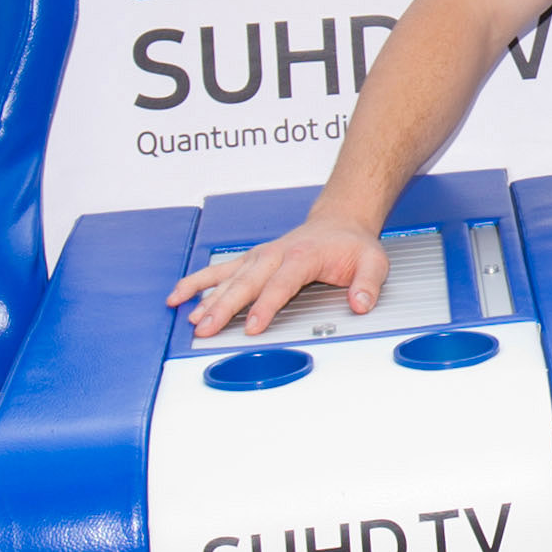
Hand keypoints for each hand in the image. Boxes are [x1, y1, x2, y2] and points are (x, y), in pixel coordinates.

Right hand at [169, 221, 385, 341]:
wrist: (338, 222)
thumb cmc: (352, 244)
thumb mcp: (373, 262)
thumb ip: (368, 284)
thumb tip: (360, 304)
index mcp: (303, 256)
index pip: (280, 284)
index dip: (265, 306)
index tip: (251, 327)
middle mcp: (275, 254)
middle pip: (245, 283)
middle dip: (223, 307)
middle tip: (205, 329)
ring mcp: (259, 257)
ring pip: (228, 278)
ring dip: (206, 298)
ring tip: (189, 318)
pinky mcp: (250, 260)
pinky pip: (220, 271)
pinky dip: (198, 282)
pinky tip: (179, 296)